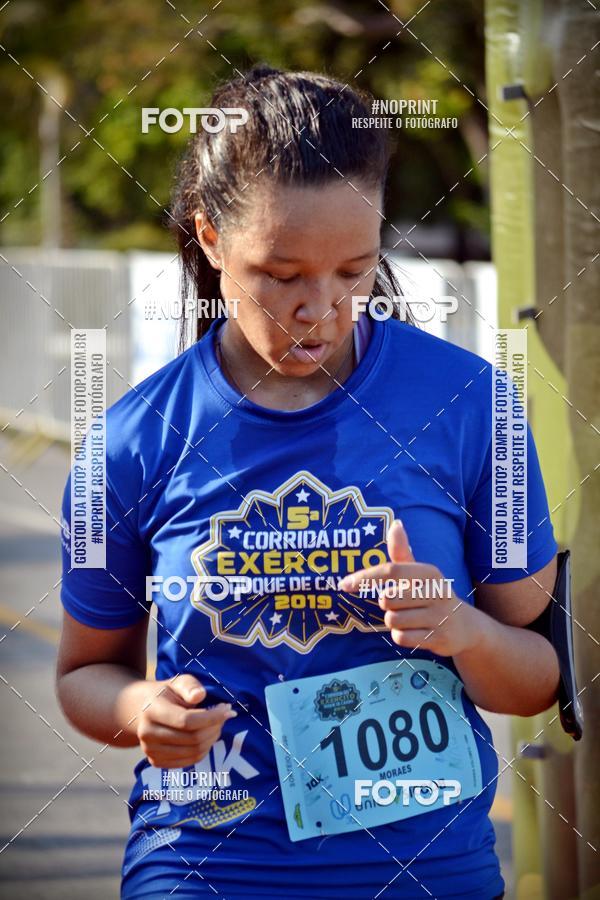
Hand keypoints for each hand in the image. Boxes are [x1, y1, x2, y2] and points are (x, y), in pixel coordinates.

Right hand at [136, 674, 236, 768]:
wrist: (143, 709)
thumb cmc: (167, 694)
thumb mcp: (177, 682)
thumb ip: (189, 686)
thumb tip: (199, 695)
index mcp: (152, 710)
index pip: (187, 720)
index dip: (211, 717)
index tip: (228, 709)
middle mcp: (147, 733)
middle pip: (192, 738)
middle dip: (215, 727)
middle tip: (224, 715)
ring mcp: (150, 750)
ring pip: (193, 752)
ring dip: (211, 738)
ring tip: (216, 724)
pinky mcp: (156, 762)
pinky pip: (188, 761)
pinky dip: (203, 750)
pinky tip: (206, 736)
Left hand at [338, 520, 477, 656]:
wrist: (465, 627)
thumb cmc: (432, 595)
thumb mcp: (420, 574)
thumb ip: (402, 552)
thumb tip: (395, 523)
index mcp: (429, 572)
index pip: (391, 570)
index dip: (365, 577)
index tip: (343, 585)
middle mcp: (436, 591)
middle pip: (387, 598)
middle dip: (387, 604)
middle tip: (403, 605)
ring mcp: (439, 616)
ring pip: (392, 620)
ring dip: (394, 622)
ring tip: (411, 619)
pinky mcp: (438, 638)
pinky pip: (401, 637)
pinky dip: (402, 636)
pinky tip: (415, 632)